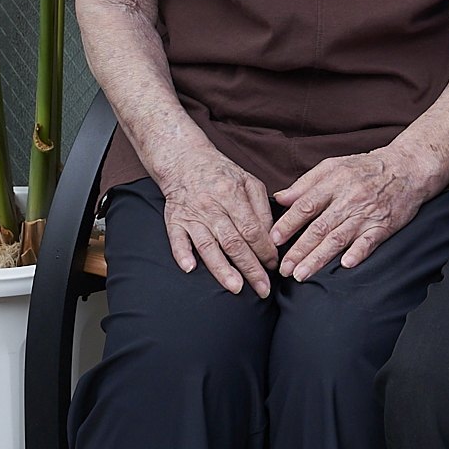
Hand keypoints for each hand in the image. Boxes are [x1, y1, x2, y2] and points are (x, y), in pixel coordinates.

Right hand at [149, 137, 279, 296]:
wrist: (184, 159)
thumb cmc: (221, 174)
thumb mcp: (248, 181)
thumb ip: (261, 208)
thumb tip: (271, 237)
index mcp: (232, 194)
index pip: (252, 228)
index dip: (264, 249)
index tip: (273, 265)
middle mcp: (211, 206)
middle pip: (233, 242)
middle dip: (250, 268)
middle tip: (263, 288)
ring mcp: (192, 214)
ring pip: (207, 246)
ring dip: (222, 269)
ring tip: (236, 287)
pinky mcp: (174, 220)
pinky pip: (176, 240)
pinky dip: (182, 254)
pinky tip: (190, 268)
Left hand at [271, 146, 428, 280]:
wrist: (408, 167)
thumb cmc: (367, 167)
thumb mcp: (334, 165)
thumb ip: (306, 183)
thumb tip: (280, 198)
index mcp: (334, 182)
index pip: (306, 205)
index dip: (288, 224)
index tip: (273, 240)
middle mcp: (349, 199)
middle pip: (319, 227)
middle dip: (299, 250)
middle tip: (283, 268)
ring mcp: (367, 213)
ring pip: (339, 238)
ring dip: (319, 258)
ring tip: (302, 274)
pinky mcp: (384, 225)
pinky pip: (369, 241)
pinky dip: (358, 253)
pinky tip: (345, 265)